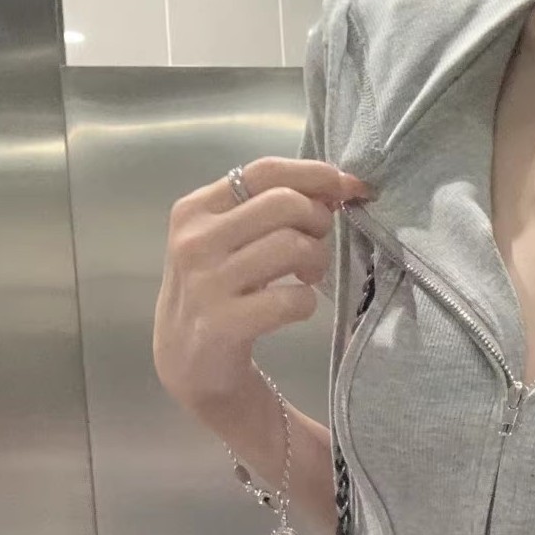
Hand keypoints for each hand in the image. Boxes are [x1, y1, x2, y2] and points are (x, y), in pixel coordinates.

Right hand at [154, 157, 371, 415]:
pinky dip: (307, 302)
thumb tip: (336, 185)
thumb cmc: (217, 291)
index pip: (265, 171)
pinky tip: (295, 307)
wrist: (187, 363)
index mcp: (195, 209)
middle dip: (318, 221)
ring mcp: (206, 283)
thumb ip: (269, 209)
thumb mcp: (228, 240)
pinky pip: (292, 299)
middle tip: (317, 246)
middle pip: (285, 204)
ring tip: (308, 277)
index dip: (316, 174)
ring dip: (317, 262)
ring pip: (292, 246)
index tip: (348, 187)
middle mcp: (195, 240)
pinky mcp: (224, 324)